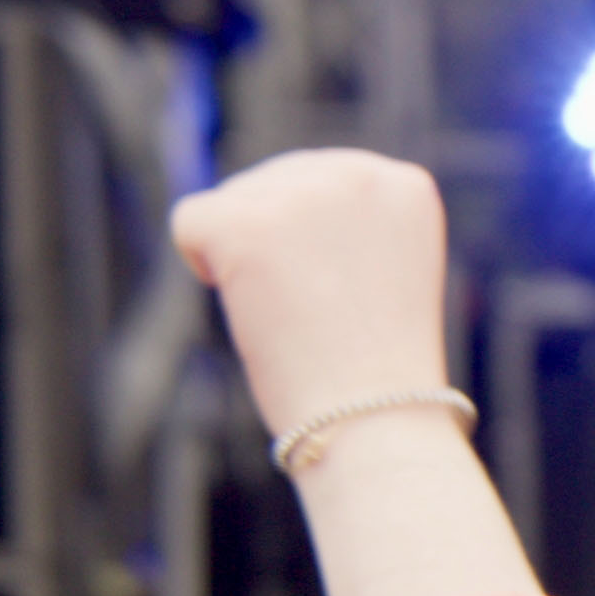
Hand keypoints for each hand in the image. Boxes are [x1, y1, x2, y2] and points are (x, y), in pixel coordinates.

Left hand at [169, 150, 453, 448]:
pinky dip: (203, 264)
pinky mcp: (247, 224)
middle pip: (273, 183)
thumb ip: (340, 221)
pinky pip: (191, 220)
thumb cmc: (376, 367)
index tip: (350, 294)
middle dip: (277, 244)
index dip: (318, 242)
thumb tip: (250, 201)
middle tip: (318, 311)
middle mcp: (358, 175)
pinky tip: (249, 303)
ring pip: (232, 201)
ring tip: (293, 311)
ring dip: (246, 258)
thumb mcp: (381, 270)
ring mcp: (302, 195)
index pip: (322, 179)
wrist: (375, 420)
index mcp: (404, 185)